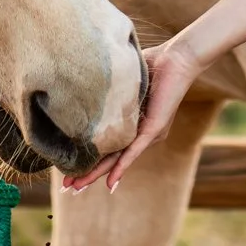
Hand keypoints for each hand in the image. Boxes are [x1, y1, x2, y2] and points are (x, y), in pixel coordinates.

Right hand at [62, 36, 204, 192]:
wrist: (177, 58)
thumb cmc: (153, 65)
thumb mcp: (125, 83)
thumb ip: (110, 91)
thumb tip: (84, 85)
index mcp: (133, 125)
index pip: (107, 147)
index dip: (88, 159)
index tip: (69, 170)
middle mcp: (140, 134)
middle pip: (109, 159)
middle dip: (87, 174)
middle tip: (67, 188)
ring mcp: (148, 134)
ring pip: (118, 159)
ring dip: (97, 174)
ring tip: (78, 187)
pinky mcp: (154, 129)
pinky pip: (134, 151)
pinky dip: (122, 166)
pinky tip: (110, 181)